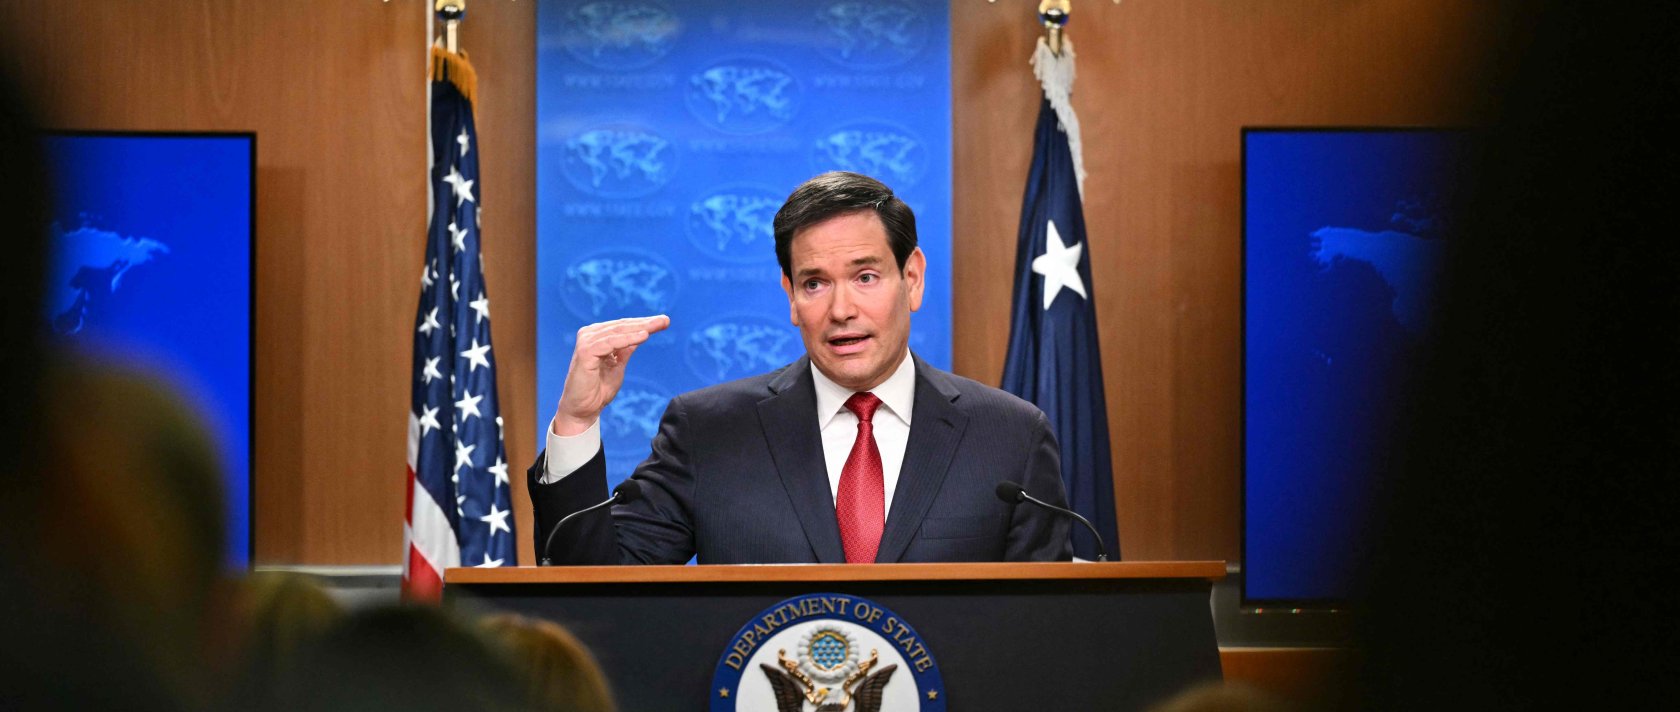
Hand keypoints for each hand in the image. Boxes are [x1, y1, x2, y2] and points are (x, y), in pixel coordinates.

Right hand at [552, 315, 670, 435]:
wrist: (583, 409)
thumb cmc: (598, 390)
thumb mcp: (617, 365)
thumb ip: (625, 350)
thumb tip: (641, 334)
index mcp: (597, 337)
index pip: (623, 327)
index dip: (644, 323)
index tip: (664, 321)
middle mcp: (590, 335)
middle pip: (622, 326)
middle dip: (646, 323)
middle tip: (665, 320)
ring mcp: (586, 342)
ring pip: (618, 332)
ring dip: (640, 328)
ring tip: (658, 325)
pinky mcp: (585, 352)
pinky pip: (610, 342)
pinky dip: (627, 339)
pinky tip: (644, 336)